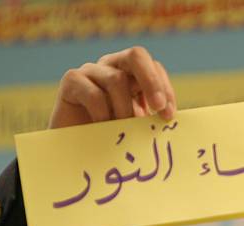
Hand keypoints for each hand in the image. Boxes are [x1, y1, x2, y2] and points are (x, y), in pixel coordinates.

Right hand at [49, 46, 175, 128]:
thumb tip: (172, 119)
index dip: (165, 89)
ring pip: (116, 79)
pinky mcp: (71, 80)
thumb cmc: (108, 140)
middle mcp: (111, 67)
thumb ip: (150, 118)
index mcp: (131, 75)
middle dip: (152, 81)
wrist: (73, 152)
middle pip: (137, 56)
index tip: (168, 116)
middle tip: (158, 108)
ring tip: (123, 130)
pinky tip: (102, 129)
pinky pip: (94, 93)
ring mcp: (91, 71)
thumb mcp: (135, 127)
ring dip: (124, 109)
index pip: (154, 68)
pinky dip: (103, 114)